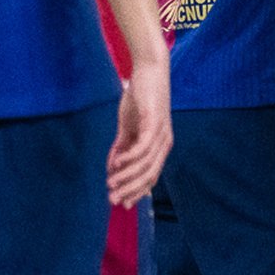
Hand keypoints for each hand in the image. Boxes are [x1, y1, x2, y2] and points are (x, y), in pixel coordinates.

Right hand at [107, 55, 172, 203]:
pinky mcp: (154, 122)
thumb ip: (121, 147)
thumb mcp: (128, 127)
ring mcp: (160, 133)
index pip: (150, 177)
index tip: (120, 204)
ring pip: (145, 165)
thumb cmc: (140, 98)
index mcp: (159, 147)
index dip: (135, 192)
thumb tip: (112, 168)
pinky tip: (116, 164)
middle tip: (111, 200)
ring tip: (110, 184)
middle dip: (129, 190)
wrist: (149, 70)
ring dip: (126, 177)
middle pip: (149, 176)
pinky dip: (129, 158)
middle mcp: (164, 143)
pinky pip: (142, 147)